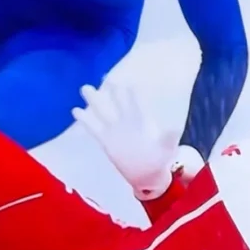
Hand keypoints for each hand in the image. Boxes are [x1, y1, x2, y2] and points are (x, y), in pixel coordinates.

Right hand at [72, 83, 186, 198]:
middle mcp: (127, 121)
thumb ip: (168, 138)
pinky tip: (75, 110)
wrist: (146, 172)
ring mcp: (115, 129)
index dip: (132, 94)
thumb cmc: (159, 158)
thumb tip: (174, 129)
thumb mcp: (166, 148)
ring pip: (103, 111)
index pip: (136, 104)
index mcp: (142, 121)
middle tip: (105, 76)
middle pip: (118, 102)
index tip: (127, 83)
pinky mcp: (106, 140)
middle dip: (112, 91)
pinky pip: (94, 128)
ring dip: (95, 100)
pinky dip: (85, 120)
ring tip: (85, 88)